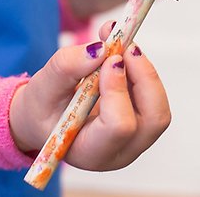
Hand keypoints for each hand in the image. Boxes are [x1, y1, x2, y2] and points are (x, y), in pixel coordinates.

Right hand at [9, 20, 170, 170]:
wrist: (45, 117)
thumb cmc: (42, 108)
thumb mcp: (42, 87)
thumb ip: (67, 67)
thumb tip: (101, 50)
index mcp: (92, 153)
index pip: (119, 127)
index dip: (117, 90)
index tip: (108, 59)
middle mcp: (121, 152)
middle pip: (153, 118)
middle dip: (144, 77)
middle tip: (125, 46)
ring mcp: (136, 140)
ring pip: (157, 105)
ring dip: (144, 71)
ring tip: (119, 47)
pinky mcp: (142, 122)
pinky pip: (153, 96)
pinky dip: (141, 70)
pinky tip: (119, 55)